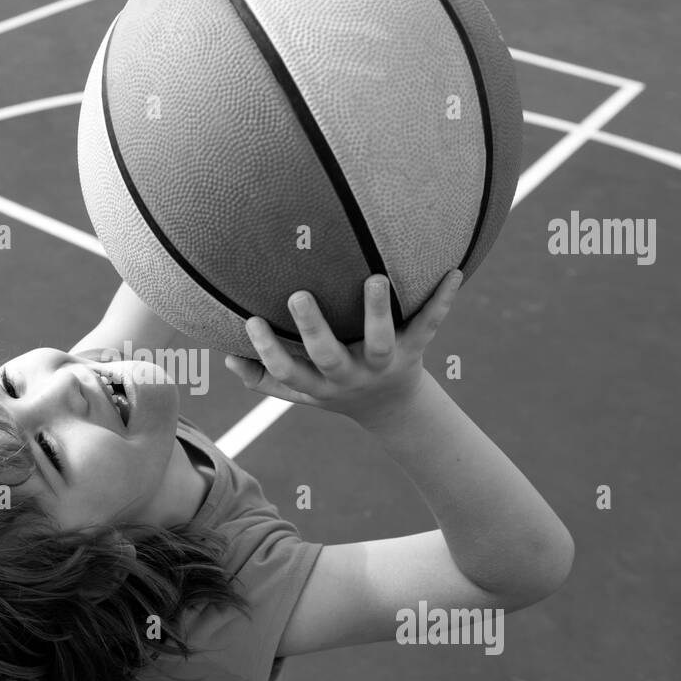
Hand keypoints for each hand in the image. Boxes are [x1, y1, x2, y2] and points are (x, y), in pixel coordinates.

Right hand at [224, 271, 463, 423]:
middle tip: (298, 297)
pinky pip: (430, 324)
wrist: (391, 407)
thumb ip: (262, 376)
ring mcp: (384, 363)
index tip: (251, 320)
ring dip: (377, 311)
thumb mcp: (299, 390)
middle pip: (329, 358)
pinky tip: (454, 273)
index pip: (288, 372)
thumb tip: (225, 358)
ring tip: (374, 278)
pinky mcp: (415, 350)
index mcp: (320, 385)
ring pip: (381, 341)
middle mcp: (351, 376)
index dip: (267, 351)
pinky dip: (442, 300)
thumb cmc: (334, 386)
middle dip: (314, 329)